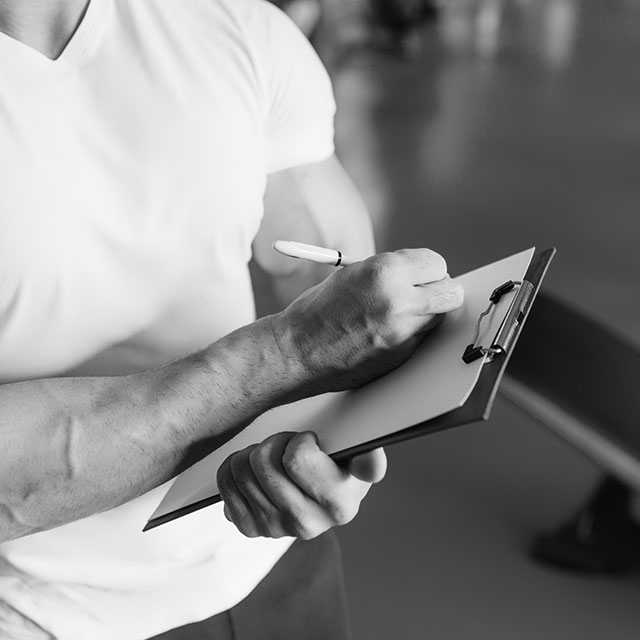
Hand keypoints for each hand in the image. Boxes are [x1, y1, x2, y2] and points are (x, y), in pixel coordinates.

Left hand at [217, 431, 385, 538]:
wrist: (320, 498)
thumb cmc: (339, 469)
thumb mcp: (360, 459)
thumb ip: (367, 457)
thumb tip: (369, 461)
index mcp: (341, 503)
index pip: (299, 460)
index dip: (301, 443)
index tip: (311, 440)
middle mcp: (310, 524)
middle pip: (265, 461)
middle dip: (277, 442)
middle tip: (290, 446)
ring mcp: (277, 529)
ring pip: (243, 468)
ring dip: (255, 453)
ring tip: (275, 459)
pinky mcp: (251, 528)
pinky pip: (226, 483)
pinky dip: (234, 468)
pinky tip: (255, 472)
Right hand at [271, 248, 463, 394]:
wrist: (297, 351)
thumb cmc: (318, 310)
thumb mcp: (353, 274)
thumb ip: (390, 272)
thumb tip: (420, 275)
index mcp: (384, 272)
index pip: (436, 263)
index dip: (429, 268)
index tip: (424, 272)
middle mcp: (399, 301)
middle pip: (451, 292)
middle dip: (442, 289)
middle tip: (428, 291)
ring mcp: (402, 332)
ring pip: (440, 317)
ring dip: (429, 311)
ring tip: (403, 311)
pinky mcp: (401, 356)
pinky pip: (422, 338)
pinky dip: (412, 332)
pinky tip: (388, 330)